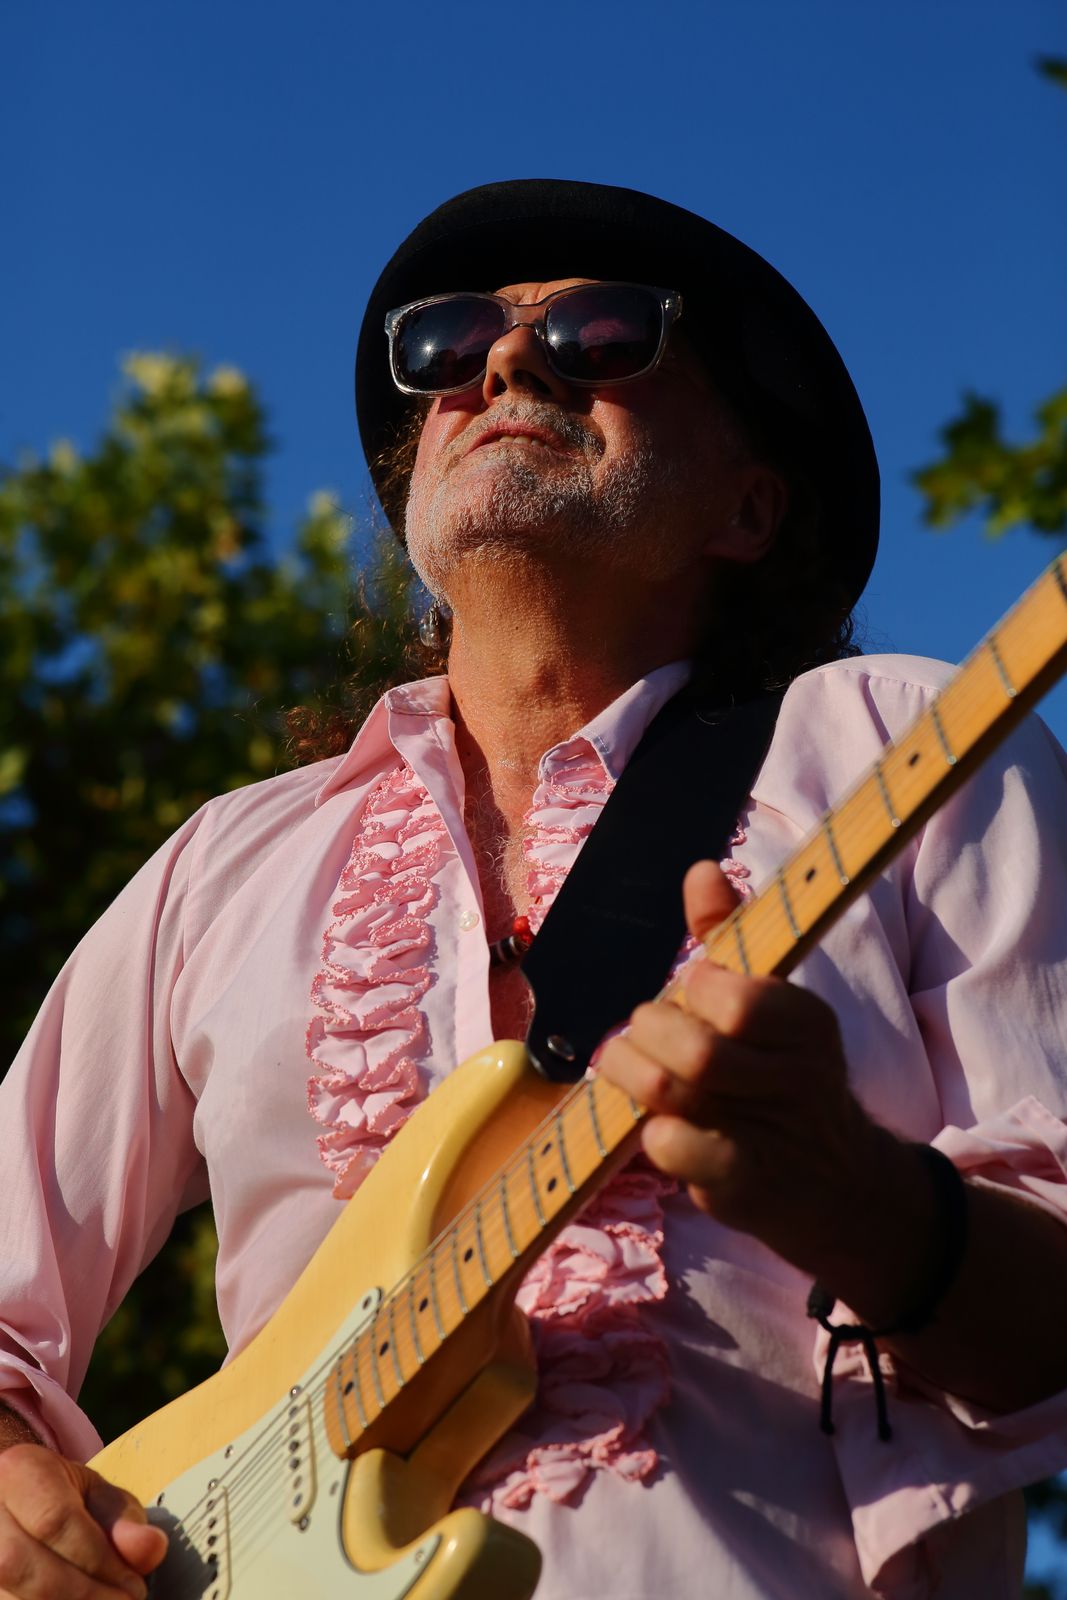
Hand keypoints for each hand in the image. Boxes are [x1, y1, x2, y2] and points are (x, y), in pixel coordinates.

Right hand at [0, 1444, 166, 1599]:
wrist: (16, 1502)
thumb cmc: (63, 1498)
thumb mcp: (98, 1495)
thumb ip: (124, 1520)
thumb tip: (150, 1548)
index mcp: (19, 1471)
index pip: (55, 1520)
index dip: (98, 1560)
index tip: (133, 1587)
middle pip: (24, 1565)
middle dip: (81, 1594)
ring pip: (10, 1598)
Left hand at [598, 860, 893, 1277]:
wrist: (837, 1185)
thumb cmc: (784, 1077)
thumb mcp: (772, 1004)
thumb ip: (729, 936)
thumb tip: (700, 870)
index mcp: (807, 1021)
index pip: (735, 995)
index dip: (693, 990)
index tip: (689, 992)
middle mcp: (797, 1076)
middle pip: (693, 1046)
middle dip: (647, 1032)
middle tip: (643, 1034)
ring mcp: (770, 1134)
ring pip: (670, 1090)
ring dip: (631, 1073)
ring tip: (629, 1068)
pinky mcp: (742, 1182)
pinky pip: (668, 1145)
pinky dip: (650, 1132)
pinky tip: (659, 1125)